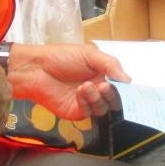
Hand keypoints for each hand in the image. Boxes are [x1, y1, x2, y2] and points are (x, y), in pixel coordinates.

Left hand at [5, 43, 128, 118]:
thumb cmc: (61, 57)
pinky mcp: (76, 112)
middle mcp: (97, 89)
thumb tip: (128, 80)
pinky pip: (89, 112)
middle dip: (113, 94)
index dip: (125, 88)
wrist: (35, 69)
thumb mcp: (89, 54)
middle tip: (105, 86)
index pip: (120, 85)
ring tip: (86, 85)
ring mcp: (87, 102)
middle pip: (115, 100)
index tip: (127, 87)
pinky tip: (79, 91)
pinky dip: (87, 102)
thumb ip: (110, 65)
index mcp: (102, 74)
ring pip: (103, 107)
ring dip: (98, 97)